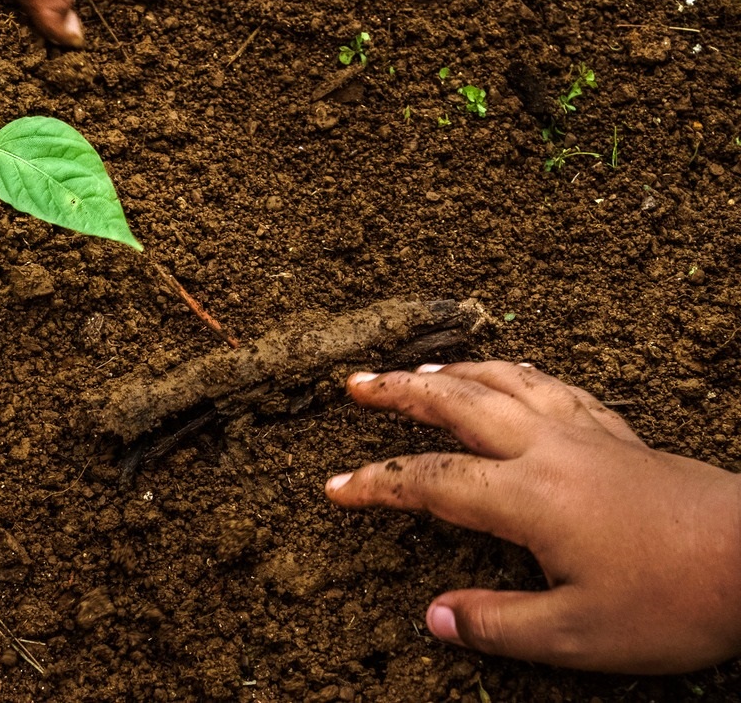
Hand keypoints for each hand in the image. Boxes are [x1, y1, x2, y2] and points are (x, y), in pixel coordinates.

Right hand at [325, 361, 740, 673]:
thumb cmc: (672, 600)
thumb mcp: (578, 636)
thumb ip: (498, 623)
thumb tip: (432, 617)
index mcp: (526, 496)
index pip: (430, 481)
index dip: (376, 481)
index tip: (334, 486)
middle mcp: (545, 448)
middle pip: (455, 405)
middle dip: (398, 392)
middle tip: (356, 383)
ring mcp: (581, 432)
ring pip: (501, 381)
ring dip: (451, 371)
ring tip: (418, 370)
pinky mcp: (614, 432)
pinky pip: (553, 385)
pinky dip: (516, 372)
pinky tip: (509, 375)